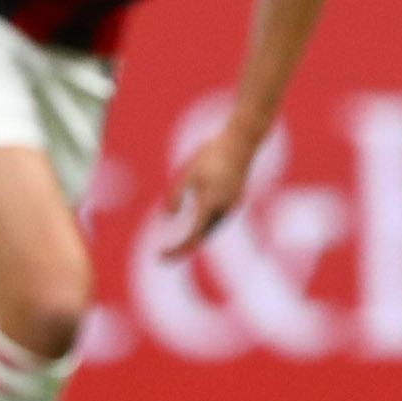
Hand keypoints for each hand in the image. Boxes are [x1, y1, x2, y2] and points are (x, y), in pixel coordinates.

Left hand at [158, 128, 256, 257]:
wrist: (241, 142)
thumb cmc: (211, 154)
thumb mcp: (187, 173)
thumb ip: (175, 195)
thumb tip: (166, 217)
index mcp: (210, 204)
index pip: (192, 238)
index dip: (177, 250)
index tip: (160, 257)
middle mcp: (223, 210)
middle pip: (202, 237)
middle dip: (184, 248)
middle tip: (164, 254)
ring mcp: (232, 206)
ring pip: (212, 230)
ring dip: (196, 238)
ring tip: (177, 247)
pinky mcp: (235, 200)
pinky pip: (218, 220)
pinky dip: (204, 227)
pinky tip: (196, 226)